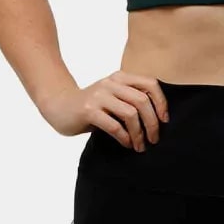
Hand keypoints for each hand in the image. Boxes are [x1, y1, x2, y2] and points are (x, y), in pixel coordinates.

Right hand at [39, 71, 169, 151]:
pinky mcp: (88, 110)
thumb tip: (159, 118)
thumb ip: (131, 99)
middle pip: (142, 101)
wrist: (58, 105)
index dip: (161, 102)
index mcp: (120, 77)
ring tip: (140, 146)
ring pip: (130, 114)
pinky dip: (125, 137)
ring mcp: (99, 96)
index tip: (165, 120)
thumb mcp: (113, 96)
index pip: (150, 84)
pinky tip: (127, 144)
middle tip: (154, 139)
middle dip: (152, 123)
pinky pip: (114, 126)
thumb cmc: (91, 105)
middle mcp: (111, 83)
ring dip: (139, 133)